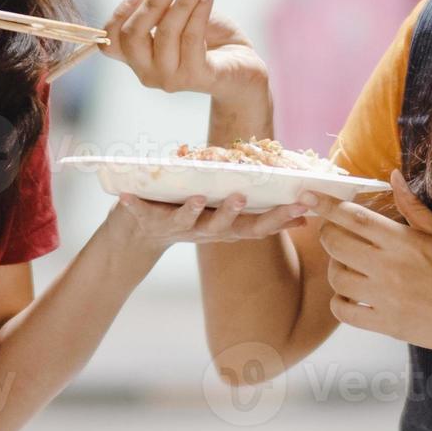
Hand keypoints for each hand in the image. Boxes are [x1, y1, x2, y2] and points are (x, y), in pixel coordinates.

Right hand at [102, 0, 267, 99]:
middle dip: (151, 3)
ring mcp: (169, 79)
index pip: (111, 42)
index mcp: (138, 58)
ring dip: (182, 1)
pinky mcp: (196, 77)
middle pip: (133, 37)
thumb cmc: (208, 38)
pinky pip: (192, 39)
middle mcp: (148, 72)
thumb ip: (163, 5)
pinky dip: (199, 11)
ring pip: (166, 34)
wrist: (242, 64)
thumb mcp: (180, 17)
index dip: (120, 14)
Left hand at [109, 192, 309, 253]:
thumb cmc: (194, 210)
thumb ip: (260, 206)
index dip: (282, 219)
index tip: (305, 207)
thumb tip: (303, 203)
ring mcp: (178, 228)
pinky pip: (142, 214)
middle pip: (226, 228)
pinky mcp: (149, 222)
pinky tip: (126, 196)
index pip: (259, 227)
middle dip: (234, 213)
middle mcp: (207, 231)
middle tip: (242, 197)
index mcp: (228, 227)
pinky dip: (135, 205)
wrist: (142, 234)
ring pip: (189, 224)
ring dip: (195, 211)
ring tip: (199, 197)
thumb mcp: (228, 210)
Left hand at [306, 171, 431, 361]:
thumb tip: (393, 175)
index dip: (326, 204)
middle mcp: (389, 268)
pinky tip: (352, 294)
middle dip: (328, 233)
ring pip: (336, 277)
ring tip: (349, 265)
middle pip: (336, 244)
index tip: (307, 195)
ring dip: (335, 267)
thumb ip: (412, 206)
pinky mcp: (384, 324)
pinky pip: (343, 311)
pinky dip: (340, 301)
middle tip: (335, 234)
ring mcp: (385, 298)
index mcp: (403, 242)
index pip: (354, 217)